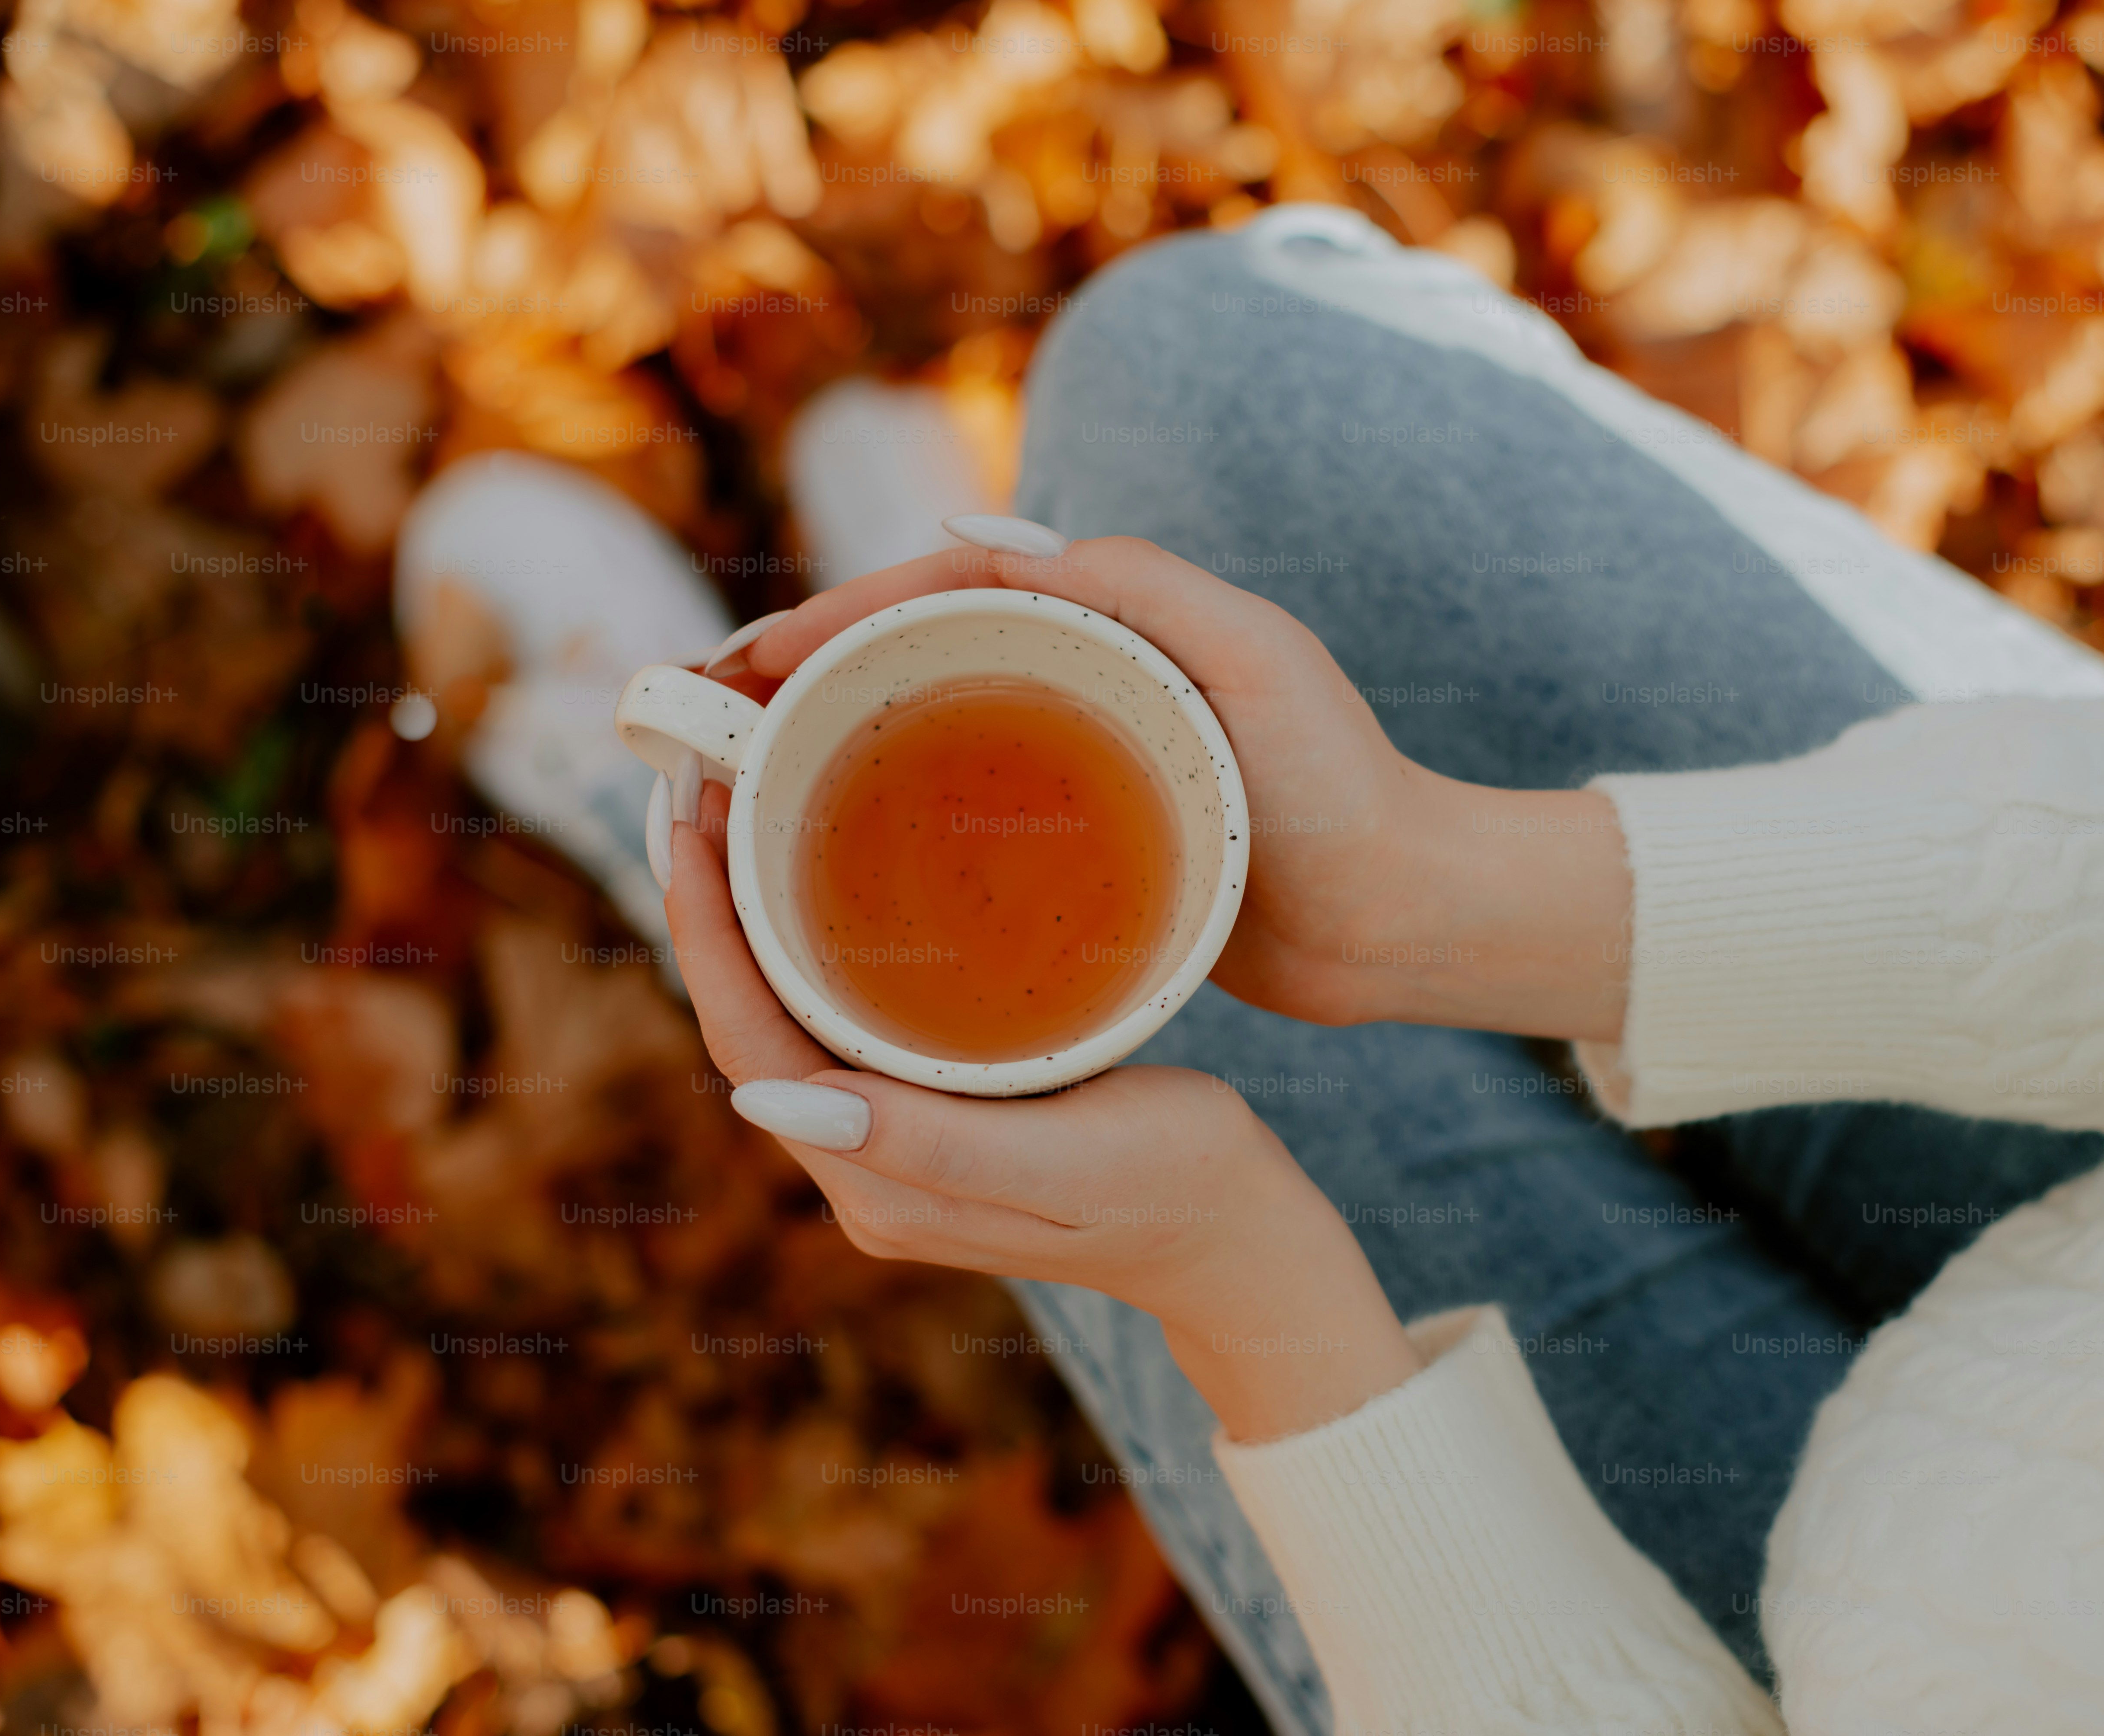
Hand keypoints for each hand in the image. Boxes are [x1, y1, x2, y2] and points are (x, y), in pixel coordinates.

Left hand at [663, 815, 1419, 1441]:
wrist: (1241, 1237)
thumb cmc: (1175, 1185)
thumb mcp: (1060, 1160)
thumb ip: (921, 1141)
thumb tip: (765, 1100)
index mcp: (878, 1184)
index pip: (751, 1046)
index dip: (706, 936)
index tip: (690, 822)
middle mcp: (866, 1173)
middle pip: (753, 1031)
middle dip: (717, 915)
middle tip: (708, 791)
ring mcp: (896, 1151)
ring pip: (792, 1024)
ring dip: (758, 927)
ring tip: (749, 818)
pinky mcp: (935, 1124)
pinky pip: (844, 1028)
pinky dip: (817, 951)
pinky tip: (826, 886)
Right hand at [745, 537, 1633, 1042]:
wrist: (1404, 916)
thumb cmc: (1342, 787)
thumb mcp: (1253, 660)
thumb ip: (1137, 587)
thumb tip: (981, 541)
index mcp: (1107, 625)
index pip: (938, 595)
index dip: (835, 619)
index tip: (747, 661)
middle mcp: (1081, 685)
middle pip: (908, 661)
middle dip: (798, 679)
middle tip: (700, 721)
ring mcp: (1075, 769)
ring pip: (921, 739)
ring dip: (819, 749)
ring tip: (726, 787)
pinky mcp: (1080, 851)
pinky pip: (961, 823)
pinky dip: (885, 827)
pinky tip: (821, 867)